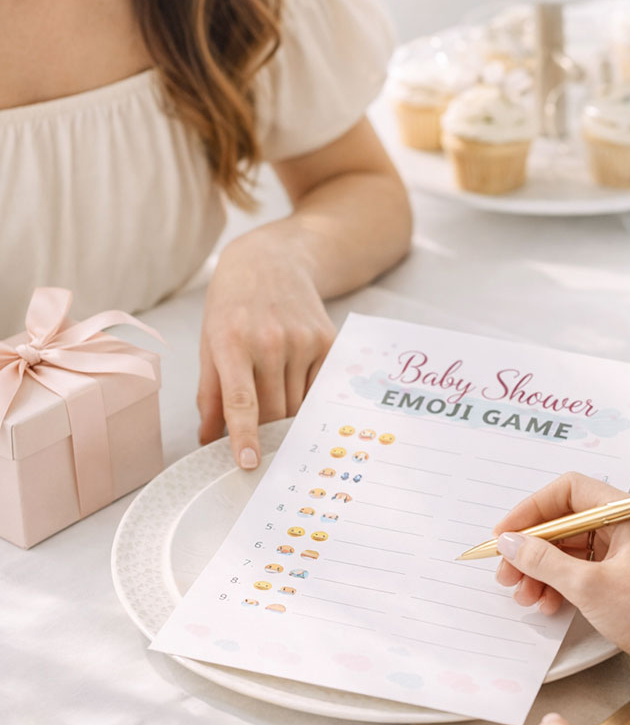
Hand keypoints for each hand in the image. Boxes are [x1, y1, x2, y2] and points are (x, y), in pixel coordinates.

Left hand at [197, 227, 336, 467]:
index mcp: (233, 343)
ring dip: (287, 416)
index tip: (248, 463)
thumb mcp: (210, 343)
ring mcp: (303, 341)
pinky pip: (318, 390)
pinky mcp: (327, 342)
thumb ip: (210, 394)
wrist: (270, 261)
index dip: (245, 435)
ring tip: (276, 401)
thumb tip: (208, 440)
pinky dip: (306, 398)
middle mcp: (271, 342)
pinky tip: (294, 383)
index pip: (241, 401)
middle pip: (274, 411)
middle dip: (266, 432)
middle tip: (260, 442)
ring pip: (298, 405)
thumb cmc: (232, 307)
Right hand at [492, 472, 629, 678]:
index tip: (505, 535)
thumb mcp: (588, 586)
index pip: (568, 491)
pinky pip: (583, 570)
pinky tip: (547, 605)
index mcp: (627, 512)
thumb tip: (509, 542)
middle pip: (566, 522)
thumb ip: (543, 560)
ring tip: (524, 597)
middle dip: (532, 548)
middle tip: (506, 573)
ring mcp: (628, 552)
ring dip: (542, 570)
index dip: (531, 510)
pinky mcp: (627, 577)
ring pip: (571, 549)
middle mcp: (628, 525)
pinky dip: (561, 584)